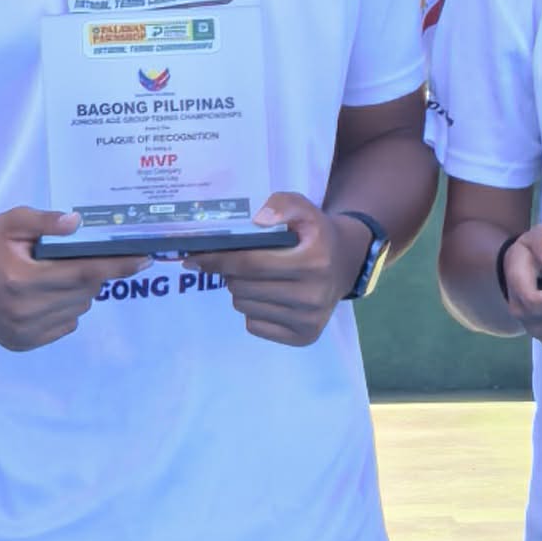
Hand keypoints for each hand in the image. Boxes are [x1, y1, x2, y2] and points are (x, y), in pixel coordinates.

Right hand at [0, 208, 145, 350]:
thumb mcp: (13, 221)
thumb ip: (45, 222)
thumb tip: (78, 223)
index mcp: (21, 279)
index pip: (83, 272)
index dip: (118, 266)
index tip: (145, 259)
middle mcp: (23, 311)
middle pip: (85, 291)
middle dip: (95, 272)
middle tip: (83, 256)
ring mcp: (22, 332)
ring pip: (79, 309)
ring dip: (81, 291)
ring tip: (57, 274)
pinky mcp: (22, 343)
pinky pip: (66, 325)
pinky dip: (67, 308)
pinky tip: (48, 293)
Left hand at [198, 193, 358, 347]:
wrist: (346, 265)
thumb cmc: (317, 235)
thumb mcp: (305, 209)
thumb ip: (283, 203)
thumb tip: (257, 220)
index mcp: (313, 262)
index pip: (250, 264)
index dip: (218, 259)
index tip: (195, 257)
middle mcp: (312, 296)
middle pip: (242, 287)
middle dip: (230, 272)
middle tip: (235, 262)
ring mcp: (308, 321)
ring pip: (244, 307)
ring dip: (240, 290)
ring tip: (255, 277)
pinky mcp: (303, 338)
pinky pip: (254, 325)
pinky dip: (252, 309)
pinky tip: (268, 296)